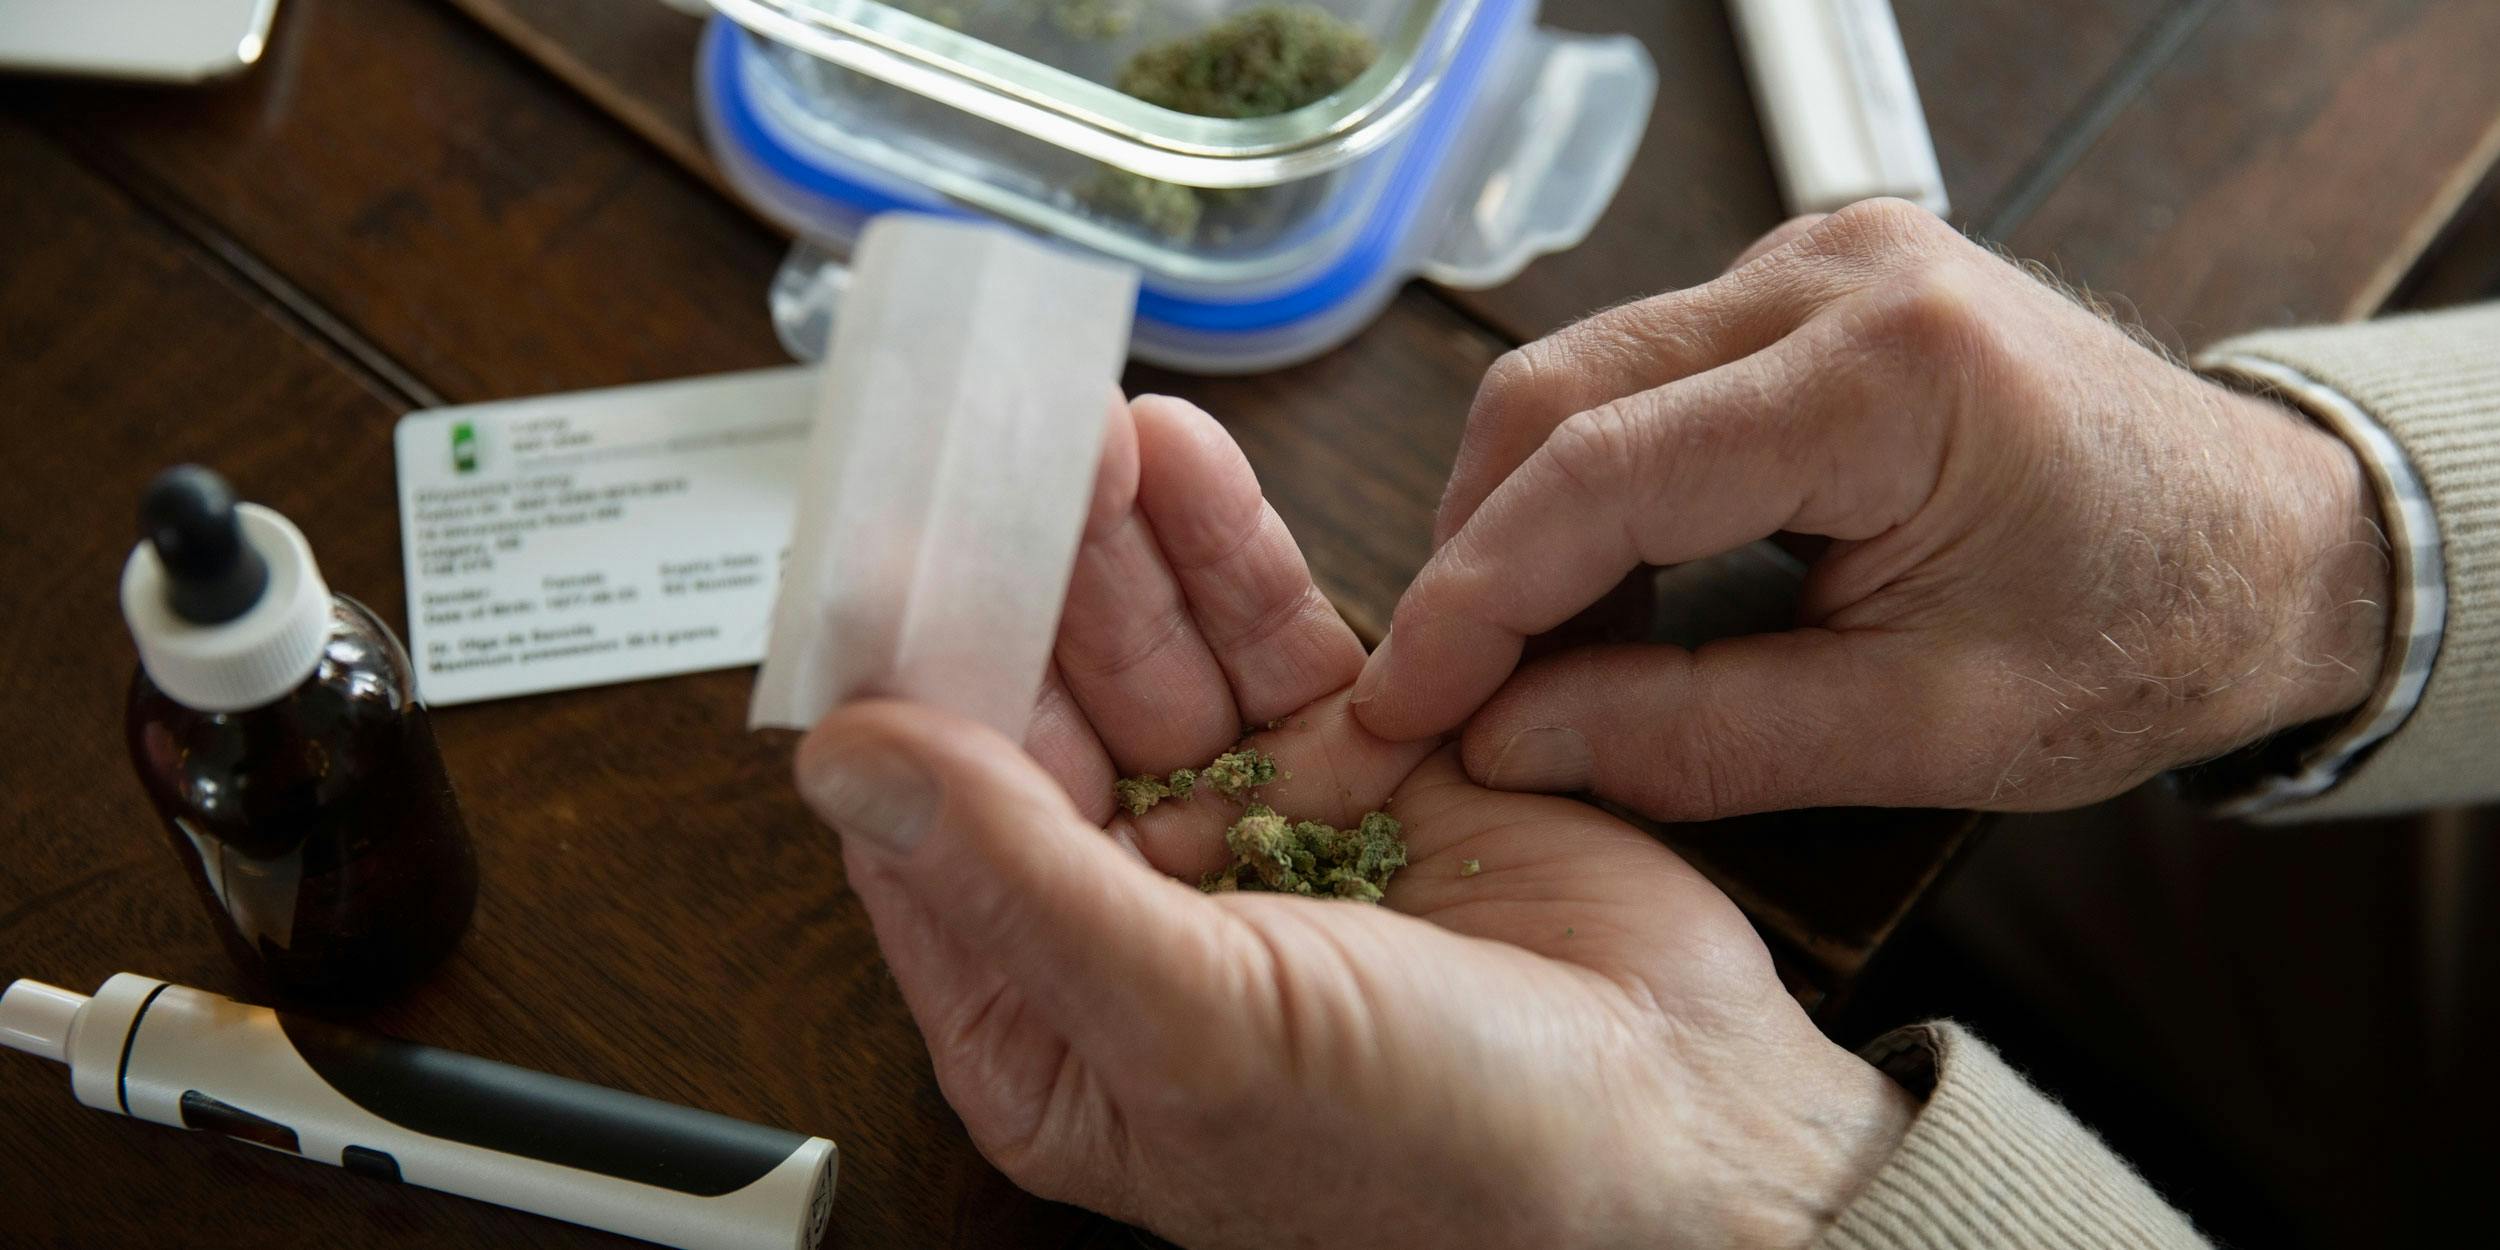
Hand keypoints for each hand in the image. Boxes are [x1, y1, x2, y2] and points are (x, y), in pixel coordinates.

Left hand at [796, 396, 1911, 1248]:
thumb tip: (844, 760)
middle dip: (1015, 587)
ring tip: (1081, 425)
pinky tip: (1181, 463)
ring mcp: (1255, 831)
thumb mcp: (1199, 1027)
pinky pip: (1270, 637)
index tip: (875, 559)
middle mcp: (1135, 921)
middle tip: (988, 450)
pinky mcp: (1364, 760)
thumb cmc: (1440, 1154)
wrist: (1689, 1143)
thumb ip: (1018, 884)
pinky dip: (1226, 550)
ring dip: (1114, 546)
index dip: (899, 695)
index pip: (930, 832)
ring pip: (1152, 658)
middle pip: (1039, 718)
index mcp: (1050, 1026)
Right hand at [1351, 198, 2391, 817]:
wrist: (2270, 544)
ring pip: (1583, 374)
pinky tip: (1592, 587)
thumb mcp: (1925, 728)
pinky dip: (1589, 484)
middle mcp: (1835, 274)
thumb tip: (1508, 739)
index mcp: (1884, 372)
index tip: (1399, 704)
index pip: (1599, 471)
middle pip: (1559, 393)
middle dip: (1474, 551)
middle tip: (1439, 691)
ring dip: (1522, 517)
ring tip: (1514, 656)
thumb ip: (1700, 737)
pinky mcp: (1807, 285)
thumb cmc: (2136, 636)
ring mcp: (1819, 261)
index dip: (1473, 597)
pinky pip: (1641, 373)